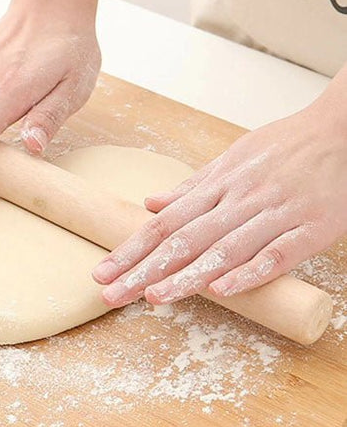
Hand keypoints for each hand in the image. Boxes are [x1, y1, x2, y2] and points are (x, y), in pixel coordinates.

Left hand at [92, 107, 346, 306]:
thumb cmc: (282, 146)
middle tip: (111, 294)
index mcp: (217, 184)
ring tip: (153, 297)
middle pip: (184, 239)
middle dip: (144, 269)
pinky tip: (222, 290)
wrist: (342, 129)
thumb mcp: (231, 159)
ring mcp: (275, 213)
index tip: (103, 272)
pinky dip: (250, 272)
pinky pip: (277, 253)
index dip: (131, 249)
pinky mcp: (311, 229)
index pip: (164, 223)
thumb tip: (151, 204)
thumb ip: (192, 187)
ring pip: (224, 249)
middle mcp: (239, 198)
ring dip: (187, 276)